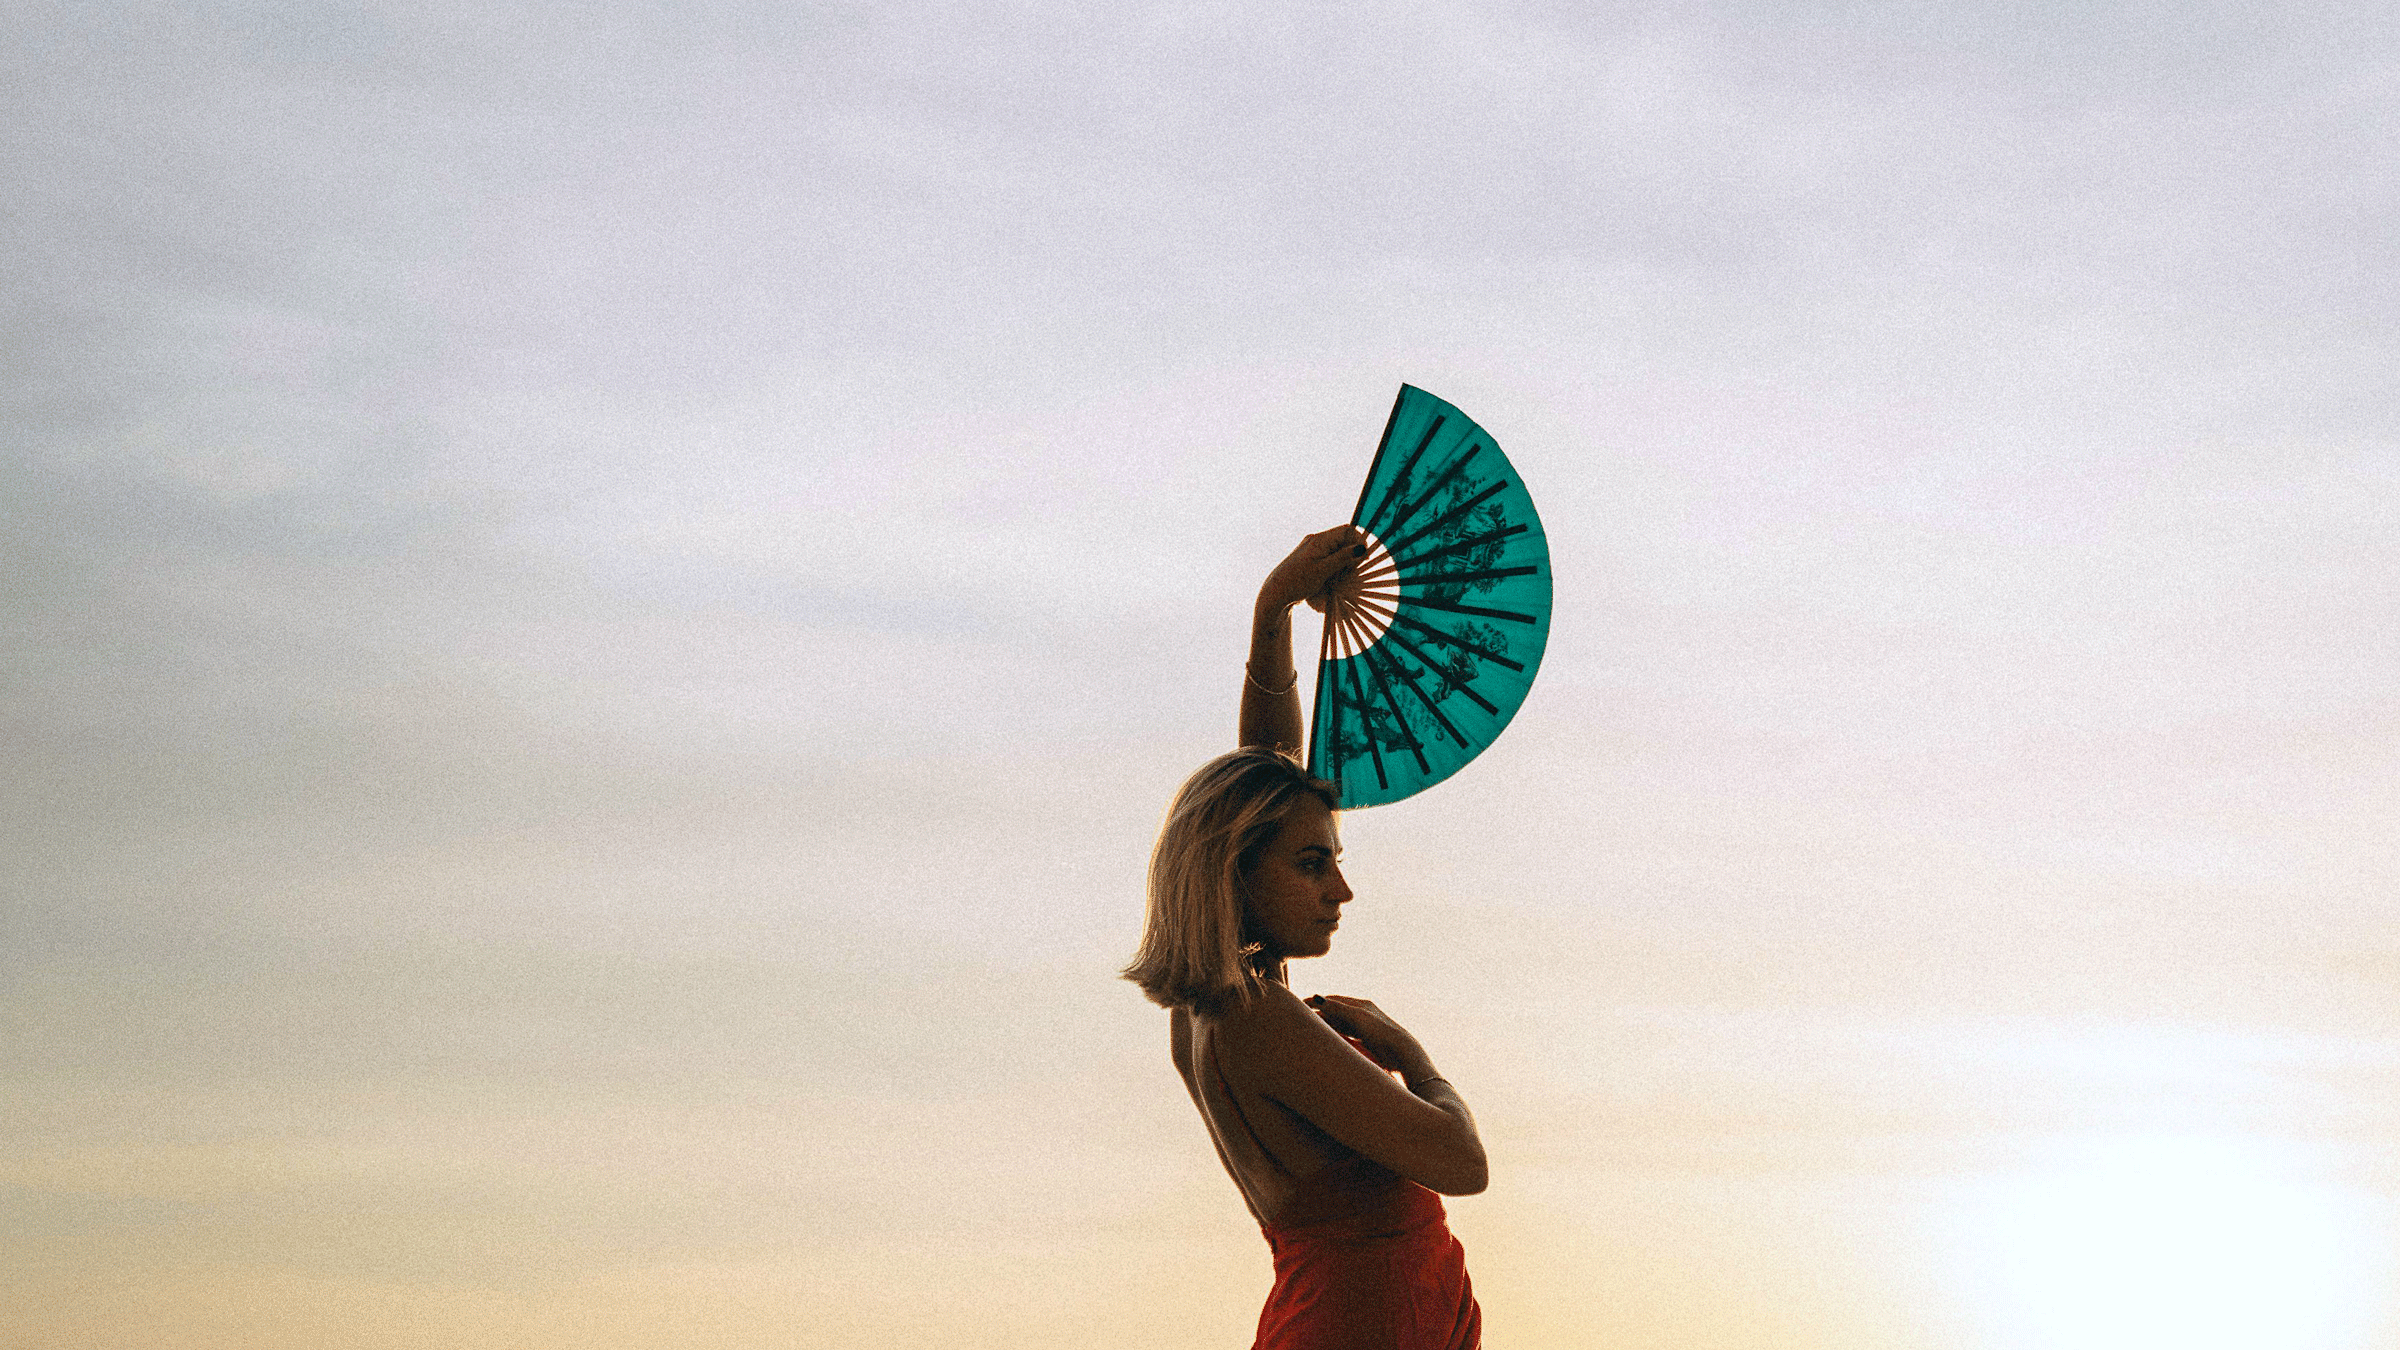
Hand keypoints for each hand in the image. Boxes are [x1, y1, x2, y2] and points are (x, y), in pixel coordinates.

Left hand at [1259, 525, 1365, 616]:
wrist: (1276, 593)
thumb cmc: (1298, 581)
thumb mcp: (1323, 570)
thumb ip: (1343, 558)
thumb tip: (1361, 548)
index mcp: (1320, 540)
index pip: (1347, 531)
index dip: (1358, 542)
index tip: (1363, 559)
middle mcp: (1316, 541)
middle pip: (1343, 541)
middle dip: (1351, 555)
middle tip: (1351, 572)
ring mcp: (1312, 550)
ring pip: (1337, 551)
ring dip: (1343, 563)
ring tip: (1340, 578)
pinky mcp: (1311, 560)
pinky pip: (1329, 558)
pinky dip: (1335, 567)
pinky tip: (1332, 579)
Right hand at [1304, 993, 1428, 1075]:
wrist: (1403, 1055)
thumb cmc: (1381, 1034)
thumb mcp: (1357, 1018)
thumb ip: (1337, 1008)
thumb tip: (1316, 998)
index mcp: (1362, 1005)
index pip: (1334, 1000)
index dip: (1317, 1002)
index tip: (1300, 1004)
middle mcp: (1364, 1014)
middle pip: (1336, 1012)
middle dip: (1320, 1014)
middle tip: (1302, 1018)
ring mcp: (1366, 1029)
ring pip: (1340, 1025)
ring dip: (1326, 1025)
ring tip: (1312, 1029)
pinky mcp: (1368, 1043)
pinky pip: (1347, 1036)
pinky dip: (1335, 1036)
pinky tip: (1330, 1041)